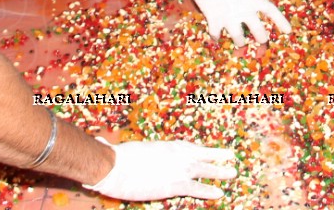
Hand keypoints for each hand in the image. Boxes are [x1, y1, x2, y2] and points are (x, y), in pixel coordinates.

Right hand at [84, 138, 236, 200]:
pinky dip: (209, 191)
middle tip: (232, 158)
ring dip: (221, 172)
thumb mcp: (124, 150)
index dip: (203, 151)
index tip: (213, 151)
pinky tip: (220, 194)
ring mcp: (178, 169)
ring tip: (233, 173)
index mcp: (168, 146)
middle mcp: (177, 155)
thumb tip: (100, 140)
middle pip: (203, 156)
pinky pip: (197, 188)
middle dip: (219, 158)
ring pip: (206, 170)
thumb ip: (118, 146)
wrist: (116, 167)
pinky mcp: (175, 185)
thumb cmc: (118, 158)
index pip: (191, 148)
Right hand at [181, 0, 291, 45]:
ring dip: (240, 42)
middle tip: (262, 41)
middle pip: (259, 32)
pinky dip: (215, 37)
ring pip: (239, 39)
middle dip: (262, 40)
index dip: (281, 22)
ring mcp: (229, 17)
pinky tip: (215, 38)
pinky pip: (216, 34)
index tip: (288, 31)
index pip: (272, 12)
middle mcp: (244, 10)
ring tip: (240, 43)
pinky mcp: (214, 20)